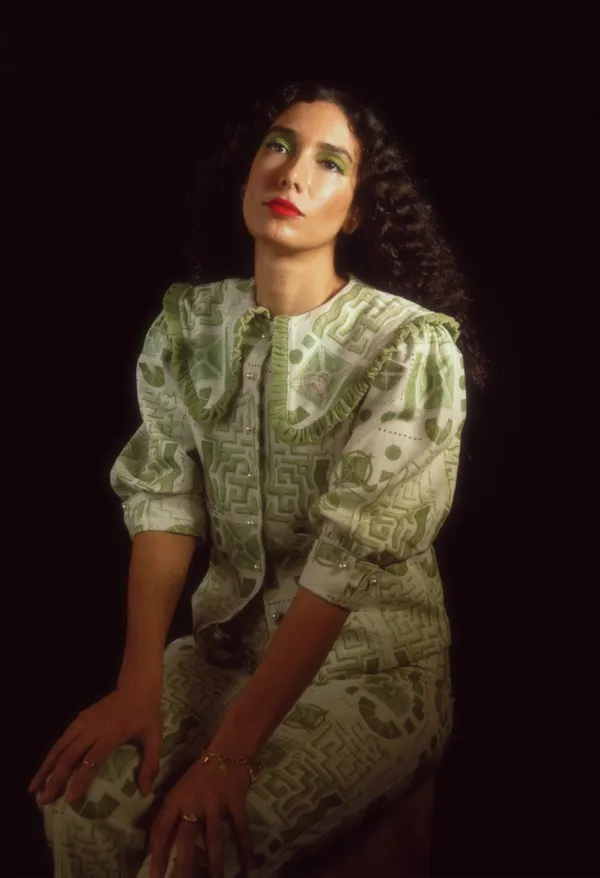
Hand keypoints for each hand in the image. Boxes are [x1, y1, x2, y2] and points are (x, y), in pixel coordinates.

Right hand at [28, 685, 162, 803]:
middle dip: (55, 778)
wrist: (136, 687)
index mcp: (111, 734)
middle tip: (43, 799)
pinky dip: (51, 755)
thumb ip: (151, 764)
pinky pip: (62, 738)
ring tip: (34, 788)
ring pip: (60, 746)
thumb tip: (145, 792)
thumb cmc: (147, 714)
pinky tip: (45, 768)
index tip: (69, 798)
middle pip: (69, 755)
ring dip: (46, 767)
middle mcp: (93, 728)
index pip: (92, 760)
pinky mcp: (79, 718)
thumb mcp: (155, 738)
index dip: (80, 779)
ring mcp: (84, 721)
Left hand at [149, 753, 253, 877]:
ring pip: (213, 838)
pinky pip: (240, 828)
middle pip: (186, 839)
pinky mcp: (235, 800)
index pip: (161, 830)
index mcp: (175, 800)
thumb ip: (169, 815)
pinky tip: (249, 865)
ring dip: (215, 863)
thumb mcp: (179, 790)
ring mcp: (215, 802)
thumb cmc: (200, 772)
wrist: (228, 749)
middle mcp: (193, 802)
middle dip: (184, 866)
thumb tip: (155, 845)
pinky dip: (246, 847)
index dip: (156, 855)